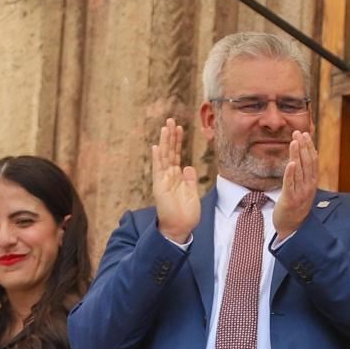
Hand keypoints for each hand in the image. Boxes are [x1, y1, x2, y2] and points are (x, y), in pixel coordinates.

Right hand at [152, 117, 199, 242]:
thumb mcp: (192, 193)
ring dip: (165, 142)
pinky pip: (158, 170)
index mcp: (177, 177)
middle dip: (171, 136)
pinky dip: (158, 158)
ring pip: (164, 157)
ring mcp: (163, 180)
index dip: (178, 142)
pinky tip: (157, 146)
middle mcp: (168, 176)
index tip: (180, 128)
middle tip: (172, 120)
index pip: (177, 155)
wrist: (180, 228)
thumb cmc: (186, 214)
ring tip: (166, 127)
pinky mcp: (160, 187)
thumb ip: (190, 180)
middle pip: (170, 152)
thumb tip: (188, 166)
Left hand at [272, 130, 317, 240]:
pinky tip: (291, 163)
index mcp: (312, 183)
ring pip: (299, 171)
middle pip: (307, 163)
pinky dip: (291, 173)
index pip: (313, 161)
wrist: (293, 228)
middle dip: (303, 146)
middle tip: (298, 132)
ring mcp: (300, 194)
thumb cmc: (296, 207)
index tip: (305, 134)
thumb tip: (308, 156)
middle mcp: (308, 187)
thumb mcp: (304, 189)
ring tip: (294, 141)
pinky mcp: (290, 200)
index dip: (309, 147)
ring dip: (297, 155)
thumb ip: (305, 174)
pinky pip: (290, 184)